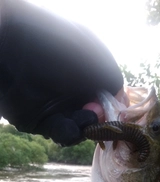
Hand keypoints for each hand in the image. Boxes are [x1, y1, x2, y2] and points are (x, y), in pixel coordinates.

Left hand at [0, 0, 122, 145]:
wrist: (12, 52)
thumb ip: (112, 78)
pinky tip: (69, 125)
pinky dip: (69, 133)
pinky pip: (62, 133)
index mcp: (87, 73)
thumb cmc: (55, 46)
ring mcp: (58, 107)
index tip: (120, 112)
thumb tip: (122, 102)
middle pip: (97, 116)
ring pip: (82, 129)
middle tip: (100, 116)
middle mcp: (73, 91)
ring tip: (84, 117)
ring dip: (87, 127)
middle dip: (103, 120)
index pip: (108, 96)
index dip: (116, 106)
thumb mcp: (93, 56)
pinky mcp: (42, 122)